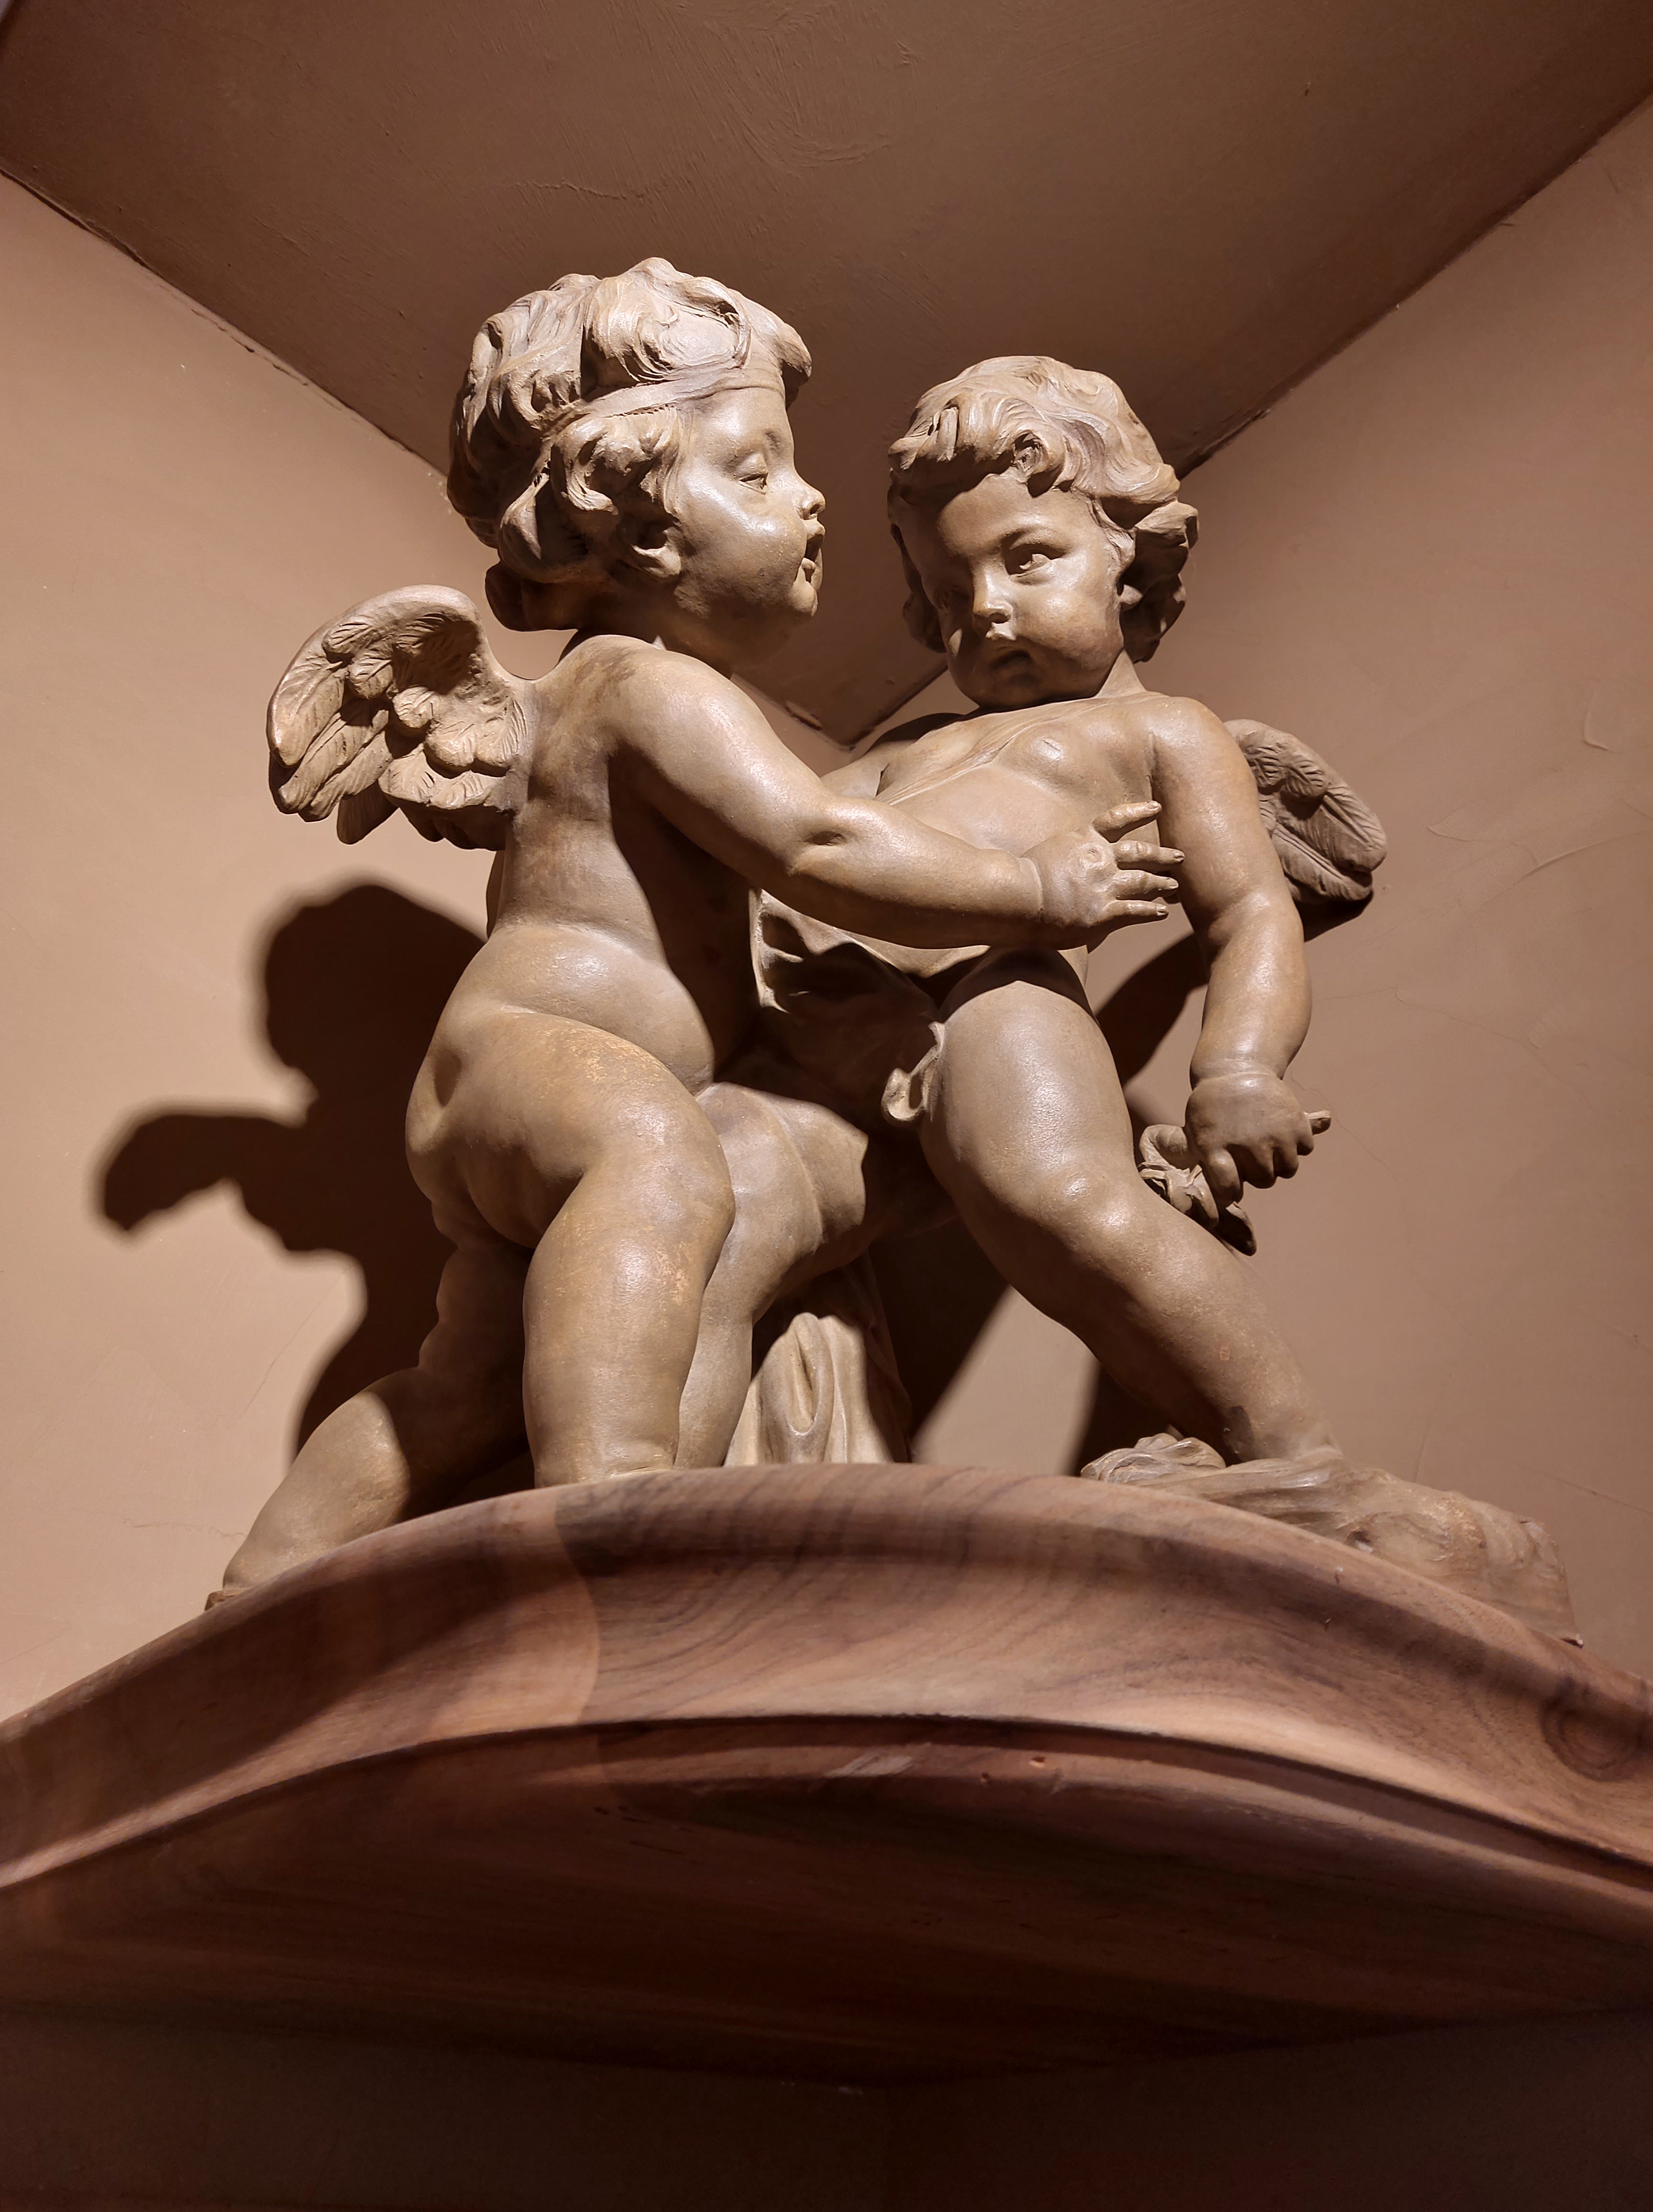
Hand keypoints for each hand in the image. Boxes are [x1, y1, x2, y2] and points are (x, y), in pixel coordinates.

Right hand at [1024, 800, 1181, 946]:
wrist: (1015, 898)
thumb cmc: (1021, 879)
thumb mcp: (1048, 851)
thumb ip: (1067, 851)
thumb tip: (1070, 854)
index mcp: (1084, 841)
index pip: (1116, 820)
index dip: (1138, 813)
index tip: (1157, 809)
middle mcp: (1099, 860)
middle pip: (1139, 853)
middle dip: (1162, 855)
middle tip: (1180, 857)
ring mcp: (1103, 887)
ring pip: (1143, 882)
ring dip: (1162, 884)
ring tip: (1175, 887)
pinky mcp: (1102, 915)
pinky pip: (1135, 912)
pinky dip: (1152, 912)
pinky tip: (1163, 913)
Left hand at [1185, 1070, 1324, 1203]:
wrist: (1235, 1071)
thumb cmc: (1212, 1111)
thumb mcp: (1197, 1136)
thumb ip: (1209, 1169)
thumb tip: (1226, 1203)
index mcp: (1215, 1146)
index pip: (1228, 1188)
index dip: (1231, 1193)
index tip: (1232, 1188)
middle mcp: (1247, 1142)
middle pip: (1264, 1181)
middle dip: (1258, 1176)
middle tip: (1251, 1158)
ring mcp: (1274, 1132)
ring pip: (1288, 1170)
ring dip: (1280, 1163)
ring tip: (1267, 1146)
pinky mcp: (1297, 1122)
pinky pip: (1306, 1149)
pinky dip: (1298, 1144)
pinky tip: (1281, 1130)